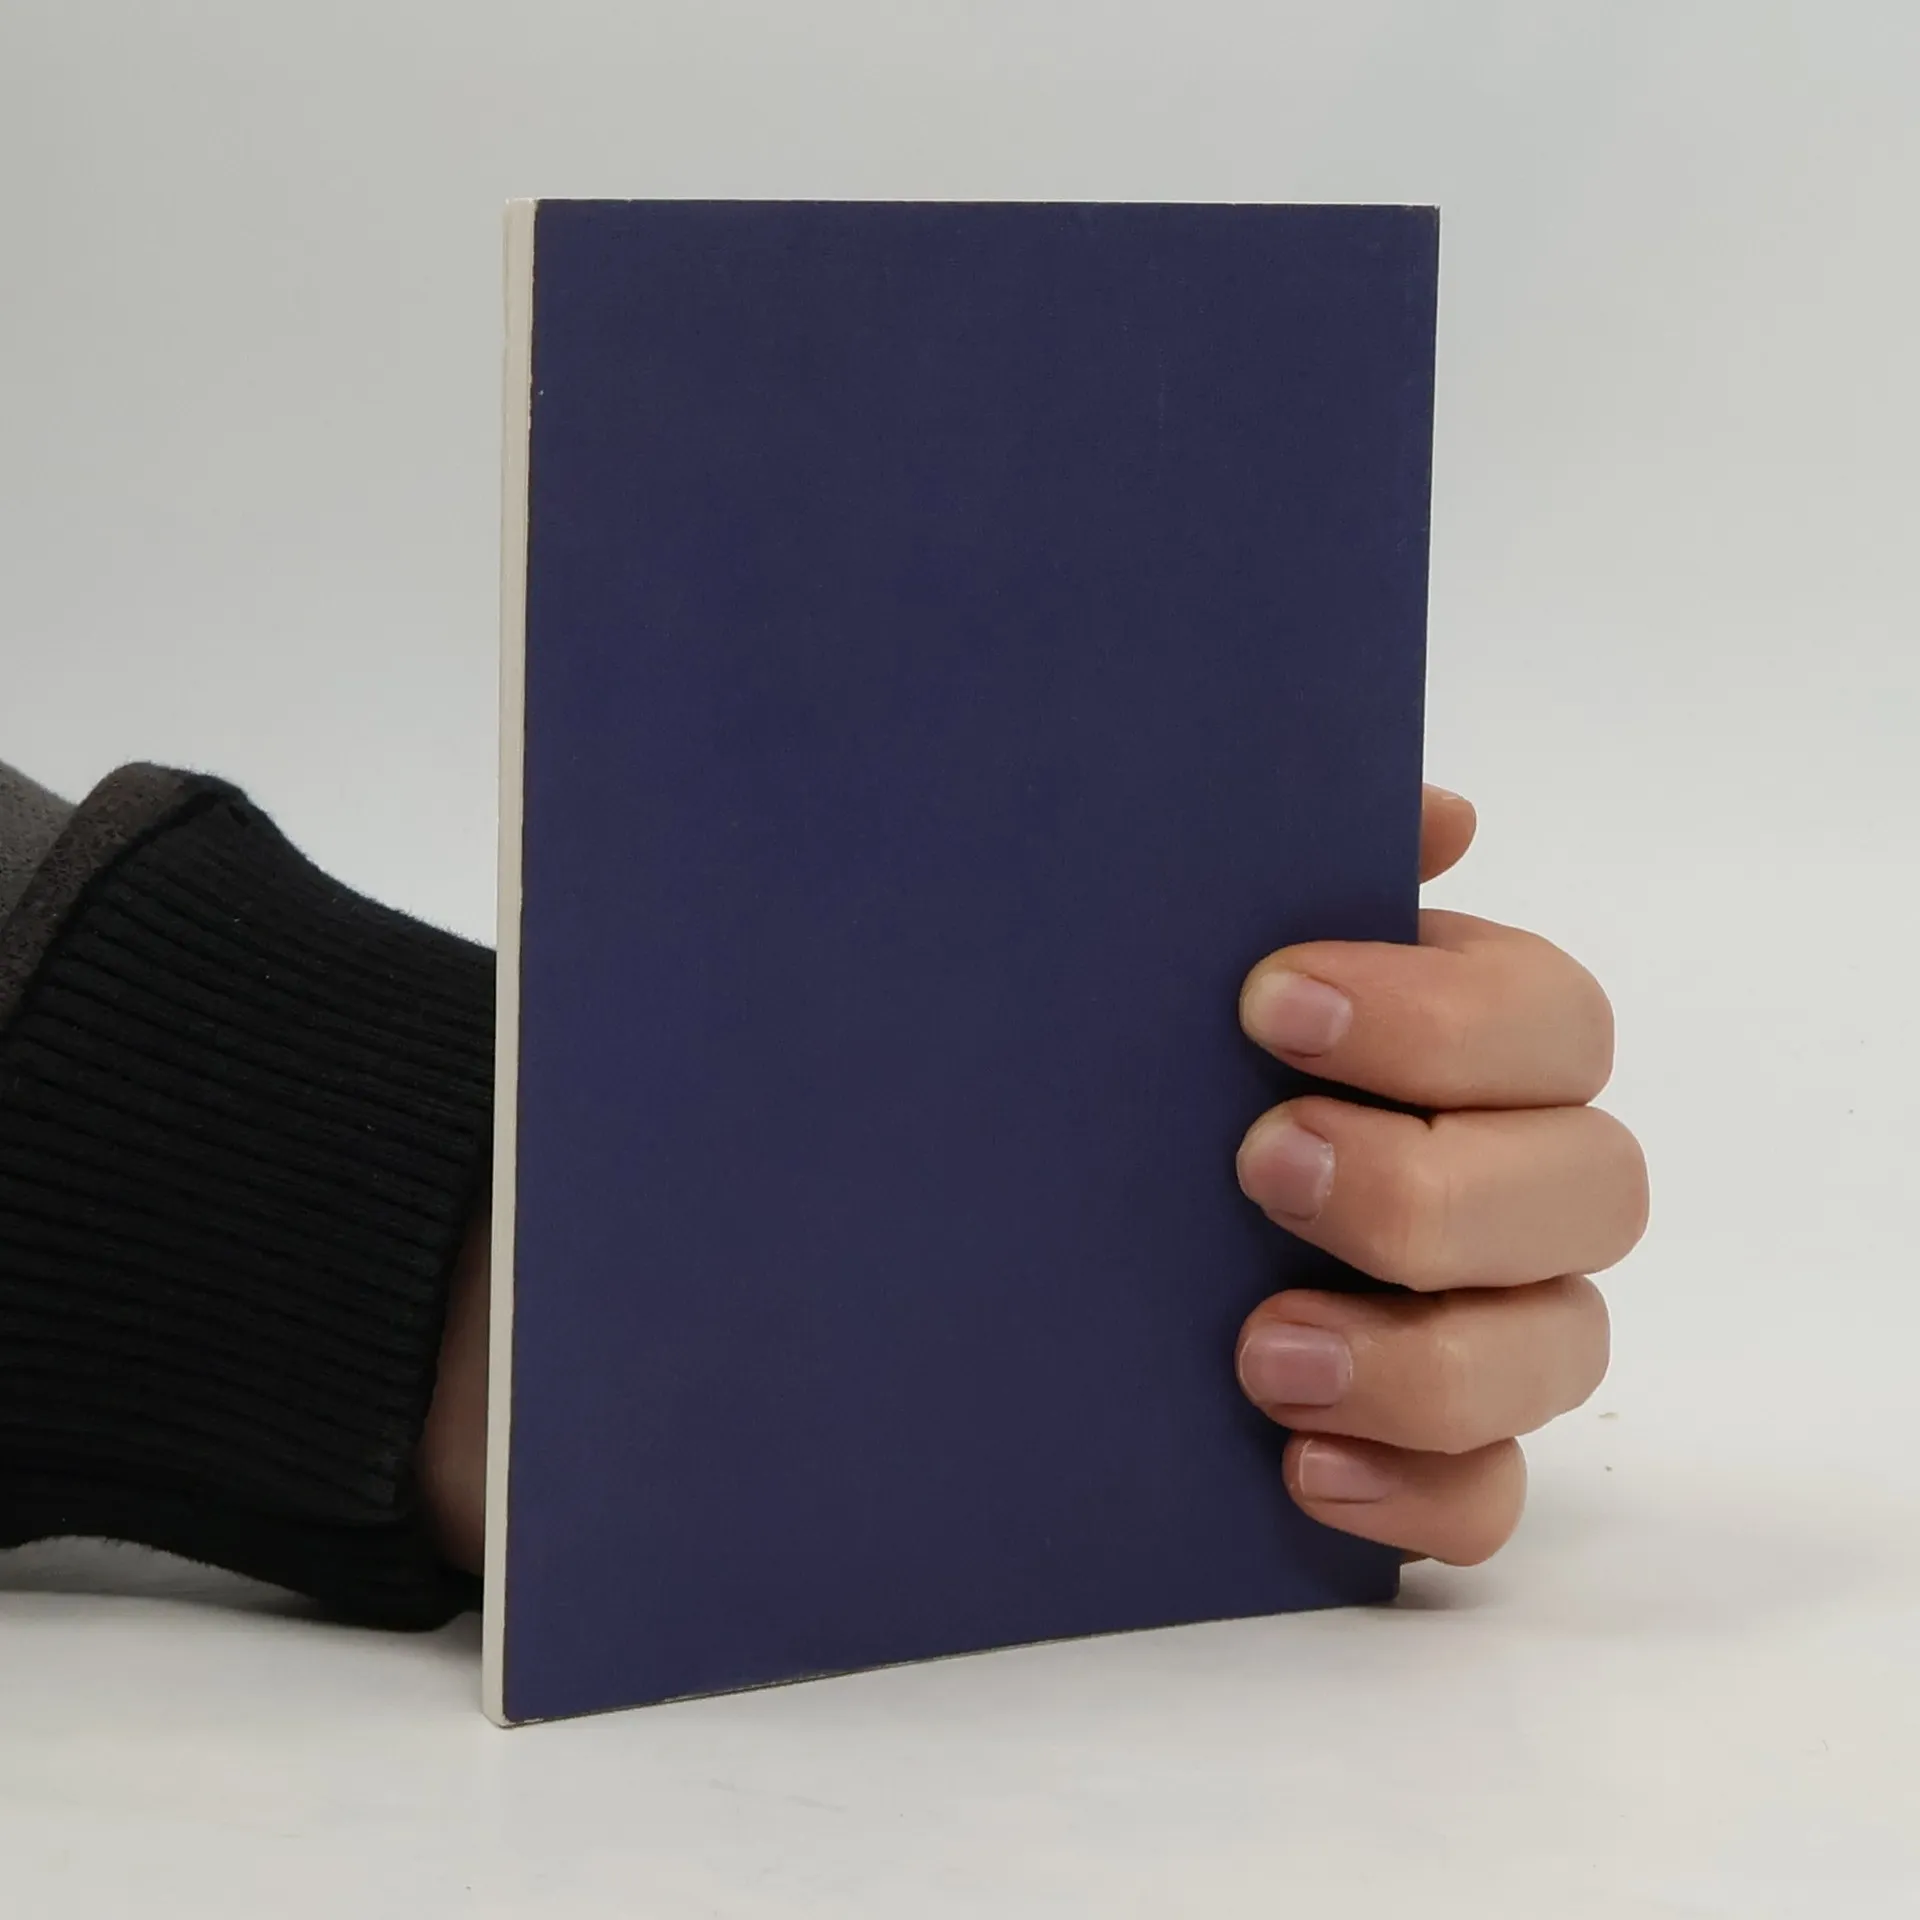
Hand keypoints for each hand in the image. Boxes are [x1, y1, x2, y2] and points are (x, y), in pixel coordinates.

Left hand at [1232, 787, 1646, 1564]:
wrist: (1072, 1204)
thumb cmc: (1176, 1054)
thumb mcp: (1211, 945)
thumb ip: (1312, 866)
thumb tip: (1438, 815)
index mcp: (1483, 1044)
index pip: (1549, 1021)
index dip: (1438, 1017)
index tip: (1271, 1001)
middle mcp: (1522, 1179)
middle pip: (1589, 1190)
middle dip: (1428, 1185)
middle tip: (1261, 1163)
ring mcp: (1500, 1319)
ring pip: (1561, 1351)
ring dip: (1423, 1359)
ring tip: (1263, 1351)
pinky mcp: (1443, 1444)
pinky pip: (1490, 1495)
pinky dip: (1420, 1494)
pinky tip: (1302, 1468)